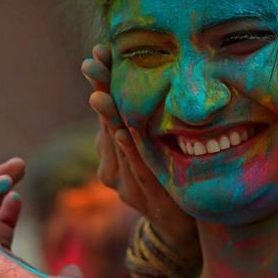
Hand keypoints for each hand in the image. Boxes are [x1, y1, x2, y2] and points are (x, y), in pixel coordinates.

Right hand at [81, 45, 199, 262]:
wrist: (183, 227)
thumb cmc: (172, 179)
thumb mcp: (157, 146)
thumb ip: (146, 119)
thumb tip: (149, 80)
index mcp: (116, 148)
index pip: (108, 107)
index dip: (103, 79)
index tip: (99, 50)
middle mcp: (114, 164)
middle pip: (107, 121)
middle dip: (101, 90)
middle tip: (94, 62)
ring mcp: (124, 183)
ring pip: (115, 145)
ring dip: (109, 117)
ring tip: (102, 93)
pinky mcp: (141, 198)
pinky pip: (136, 170)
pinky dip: (129, 151)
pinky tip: (124, 132)